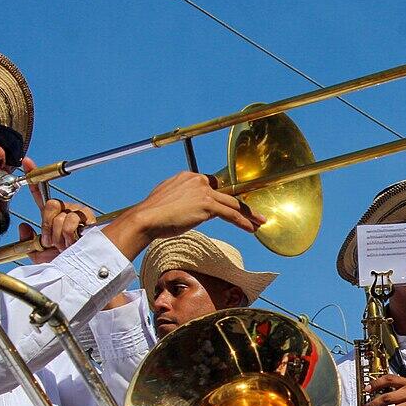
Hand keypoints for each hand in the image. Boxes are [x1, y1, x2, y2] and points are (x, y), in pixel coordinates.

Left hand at [18, 160, 96, 263]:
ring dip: (57, 235)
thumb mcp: (38, 254)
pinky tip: (73, 243)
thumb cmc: (63, 261)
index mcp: (51, 215)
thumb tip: (23, 227)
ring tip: (64, 245)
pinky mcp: (87, 218)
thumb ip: (27, 241)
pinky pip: (69, 222)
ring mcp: (77, 212)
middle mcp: (64, 209)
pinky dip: (67, 236)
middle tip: (50, 241)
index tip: (27, 163)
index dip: (33, 176)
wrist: (79, 269)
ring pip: (59, 216)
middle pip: (50, 204)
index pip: (40, 193)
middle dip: (47, 226)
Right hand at [105, 171, 265, 259]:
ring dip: (248, 214)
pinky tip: (251, 229)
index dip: (223, 196)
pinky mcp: (207, 204)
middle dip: (241, 205)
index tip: (233, 205)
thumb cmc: (152, 214)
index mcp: (188, 177)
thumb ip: (182, 198)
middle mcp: (198, 180)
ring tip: (260, 222)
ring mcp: (204, 191)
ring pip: (232, 203)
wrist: (146, 218)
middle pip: (226, 193)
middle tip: (254, 213)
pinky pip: (231, 214)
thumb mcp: (168, 199)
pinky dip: (242, 222)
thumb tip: (190, 207)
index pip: (213, 184)